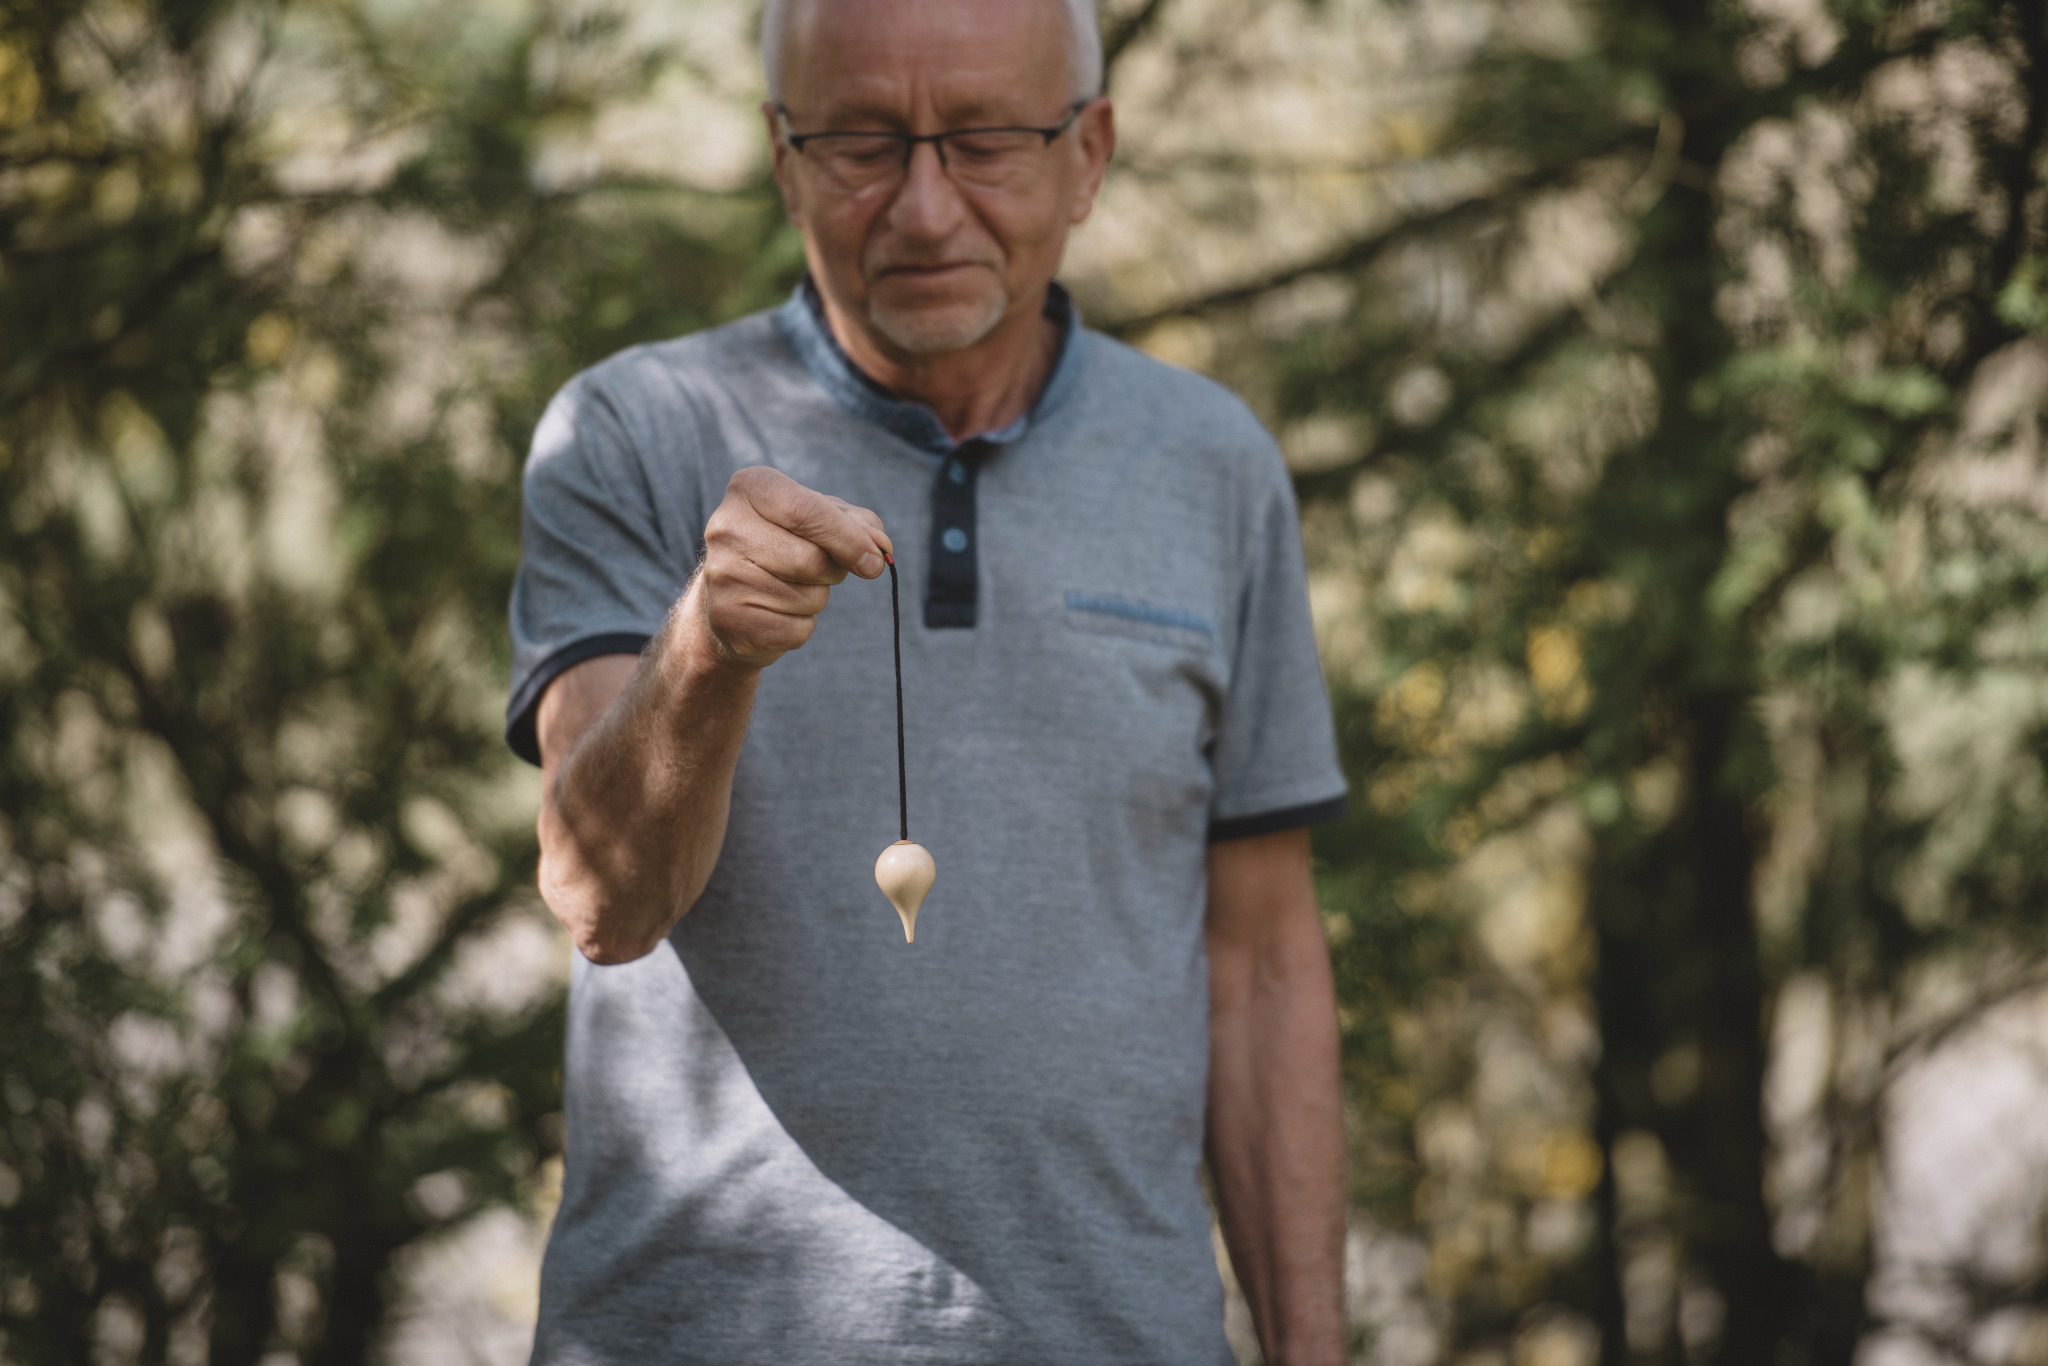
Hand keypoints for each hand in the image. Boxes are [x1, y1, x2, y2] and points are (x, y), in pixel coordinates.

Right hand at [693, 466, 891, 668]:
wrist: (734, 595)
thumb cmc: (787, 544)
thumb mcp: (823, 520)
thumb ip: (859, 525)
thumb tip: (879, 547)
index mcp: (749, 488)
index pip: (806, 510)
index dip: (848, 539)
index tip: (874, 560)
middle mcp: (726, 527)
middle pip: (810, 559)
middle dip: (834, 571)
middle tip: (824, 569)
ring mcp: (722, 575)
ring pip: (807, 597)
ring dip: (816, 598)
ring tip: (790, 587)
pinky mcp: (728, 618)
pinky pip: (795, 630)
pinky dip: (801, 625)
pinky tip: (776, 611)